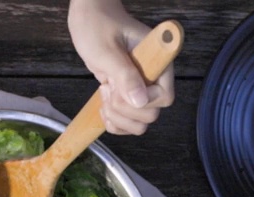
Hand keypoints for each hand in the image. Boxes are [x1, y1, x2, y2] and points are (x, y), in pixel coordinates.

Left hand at [68, 0, 173, 134]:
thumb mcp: (107, 50)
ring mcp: (139, 88)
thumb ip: (125, 75)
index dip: (143, 101)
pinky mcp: (127, 95)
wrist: (89, 17)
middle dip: (125, 110)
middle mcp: (153, 77)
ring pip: (140, 123)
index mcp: (157, 62)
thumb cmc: (97, 25)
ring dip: (119, 118)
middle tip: (109, 88)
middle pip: (151, 114)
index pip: (165, 97)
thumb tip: (141, 101)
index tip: (121, 87)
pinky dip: (115, 122)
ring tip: (105, 95)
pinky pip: (128, 122)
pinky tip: (104, 107)